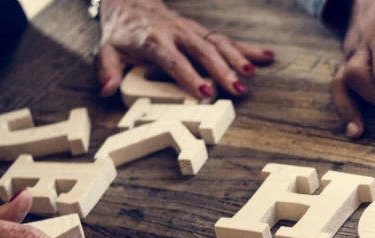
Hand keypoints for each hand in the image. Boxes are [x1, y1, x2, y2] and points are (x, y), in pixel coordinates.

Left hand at [97, 0, 275, 99]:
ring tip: (251, 75)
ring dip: (237, 59)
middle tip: (236, 88)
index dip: (189, 75)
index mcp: (153, 40)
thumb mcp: (107, 50)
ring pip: (218, 43)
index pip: (173, 59)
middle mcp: (177, 33)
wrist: (130, 3)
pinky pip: (227, 39)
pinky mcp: (203, 31)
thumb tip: (108, 90)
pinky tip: (267, 57)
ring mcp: (192, 31)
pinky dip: (247, 49)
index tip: (204, 92)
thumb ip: (108, 71)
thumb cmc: (122, 33)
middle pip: (202, 51)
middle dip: (221, 70)